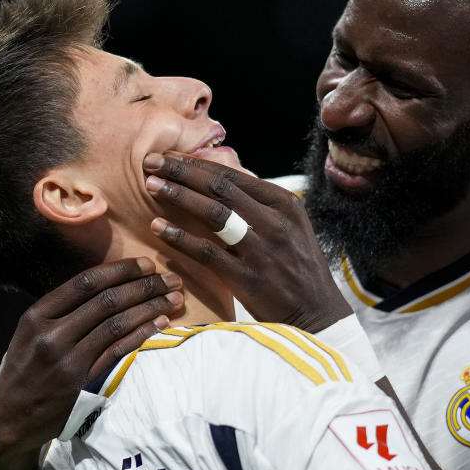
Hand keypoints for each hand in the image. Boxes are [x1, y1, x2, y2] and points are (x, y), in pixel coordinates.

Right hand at [0, 258, 182, 455]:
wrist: (8, 417)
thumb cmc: (25, 366)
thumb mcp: (31, 331)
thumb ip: (63, 308)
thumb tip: (111, 281)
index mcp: (37, 316)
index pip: (86, 282)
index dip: (121, 270)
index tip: (147, 264)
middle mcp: (51, 336)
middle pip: (108, 301)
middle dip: (145, 286)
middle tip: (170, 280)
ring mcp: (68, 362)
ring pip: (118, 325)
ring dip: (151, 308)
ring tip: (174, 299)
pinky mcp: (82, 385)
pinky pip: (120, 352)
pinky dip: (143, 334)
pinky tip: (161, 324)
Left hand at [142, 151, 351, 331]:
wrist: (318, 314)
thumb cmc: (299, 269)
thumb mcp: (291, 228)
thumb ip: (261, 206)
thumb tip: (222, 183)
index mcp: (285, 204)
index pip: (234, 176)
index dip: (198, 164)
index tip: (171, 155)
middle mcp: (275, 222)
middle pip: (220, 188)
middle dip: (182, 171)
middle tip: (151, 161)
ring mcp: (261, 250)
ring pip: (213, 213)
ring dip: (178, 195)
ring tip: (151, 185)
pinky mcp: (247, 278)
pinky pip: (207, 252)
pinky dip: (180, 238)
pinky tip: (158, 228)